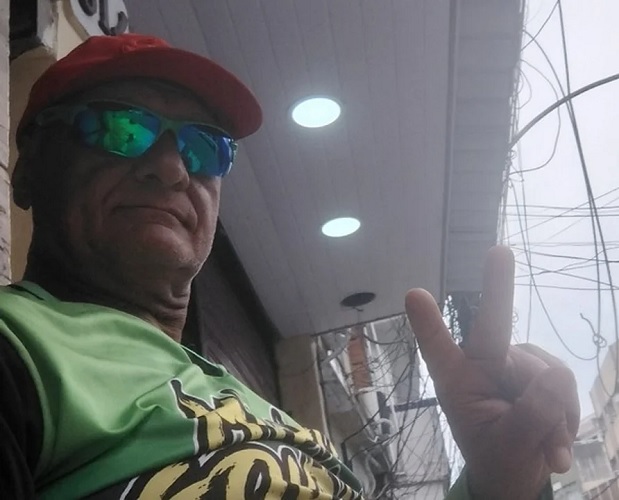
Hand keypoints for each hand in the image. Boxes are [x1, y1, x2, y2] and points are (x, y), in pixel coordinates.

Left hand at [405, 246, 578, 499]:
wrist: (517, 474)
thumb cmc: (498, 458)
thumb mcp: (512, 446)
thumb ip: (533, 415)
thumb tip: (557, 373)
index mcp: (457, 382)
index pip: (439, 350)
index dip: (428, 324)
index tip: (414, 294)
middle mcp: (481, 364)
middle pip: (496, 331)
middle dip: (498, 288)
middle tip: (500, 251)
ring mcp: (511, 364)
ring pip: (544, 370)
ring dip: (554, 413)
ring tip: (545, 444)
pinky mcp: (538, 370)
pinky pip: (562, 382)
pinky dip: (566, 414)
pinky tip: (555, 439)